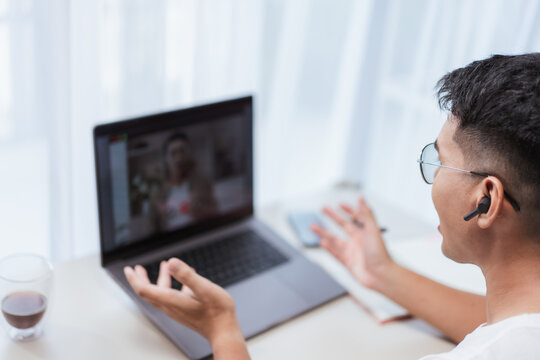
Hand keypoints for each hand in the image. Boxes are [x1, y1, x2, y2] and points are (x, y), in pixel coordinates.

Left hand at [123, 258, 240, 344]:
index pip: (145, 290)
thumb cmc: (217, 312)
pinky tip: (185, 278)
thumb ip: (187, 276)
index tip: (129, 268)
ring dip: (160, 278)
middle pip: (149, 292)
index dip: (135, 279)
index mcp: (172, 300)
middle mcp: (171, 306)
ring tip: (165, 265)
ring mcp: (178, 309)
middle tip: (135, 268)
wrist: (224, 331)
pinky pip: (174, 296)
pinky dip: (175, 284)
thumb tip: (172, 262)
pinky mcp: (186, 310)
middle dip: (141, 279)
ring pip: (162, 293)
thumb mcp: (204, 289)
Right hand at [311, 196, 393, 290]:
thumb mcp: (372, 230)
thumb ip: (365, 213)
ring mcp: (352, 251)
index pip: (356, 217)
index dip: (348, 210)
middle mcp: (358, 240)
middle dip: (333, 217)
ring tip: (313, 226)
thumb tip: (361, 199)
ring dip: (324, 232)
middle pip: (343, 225)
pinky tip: (321, 242)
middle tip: (324, 209)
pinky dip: (327, 247)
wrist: (380, 275)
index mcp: (365, 231)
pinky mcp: (348, 261)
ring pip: (334, 239)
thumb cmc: (380, 254)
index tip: (341, 204)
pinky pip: (334, 253)